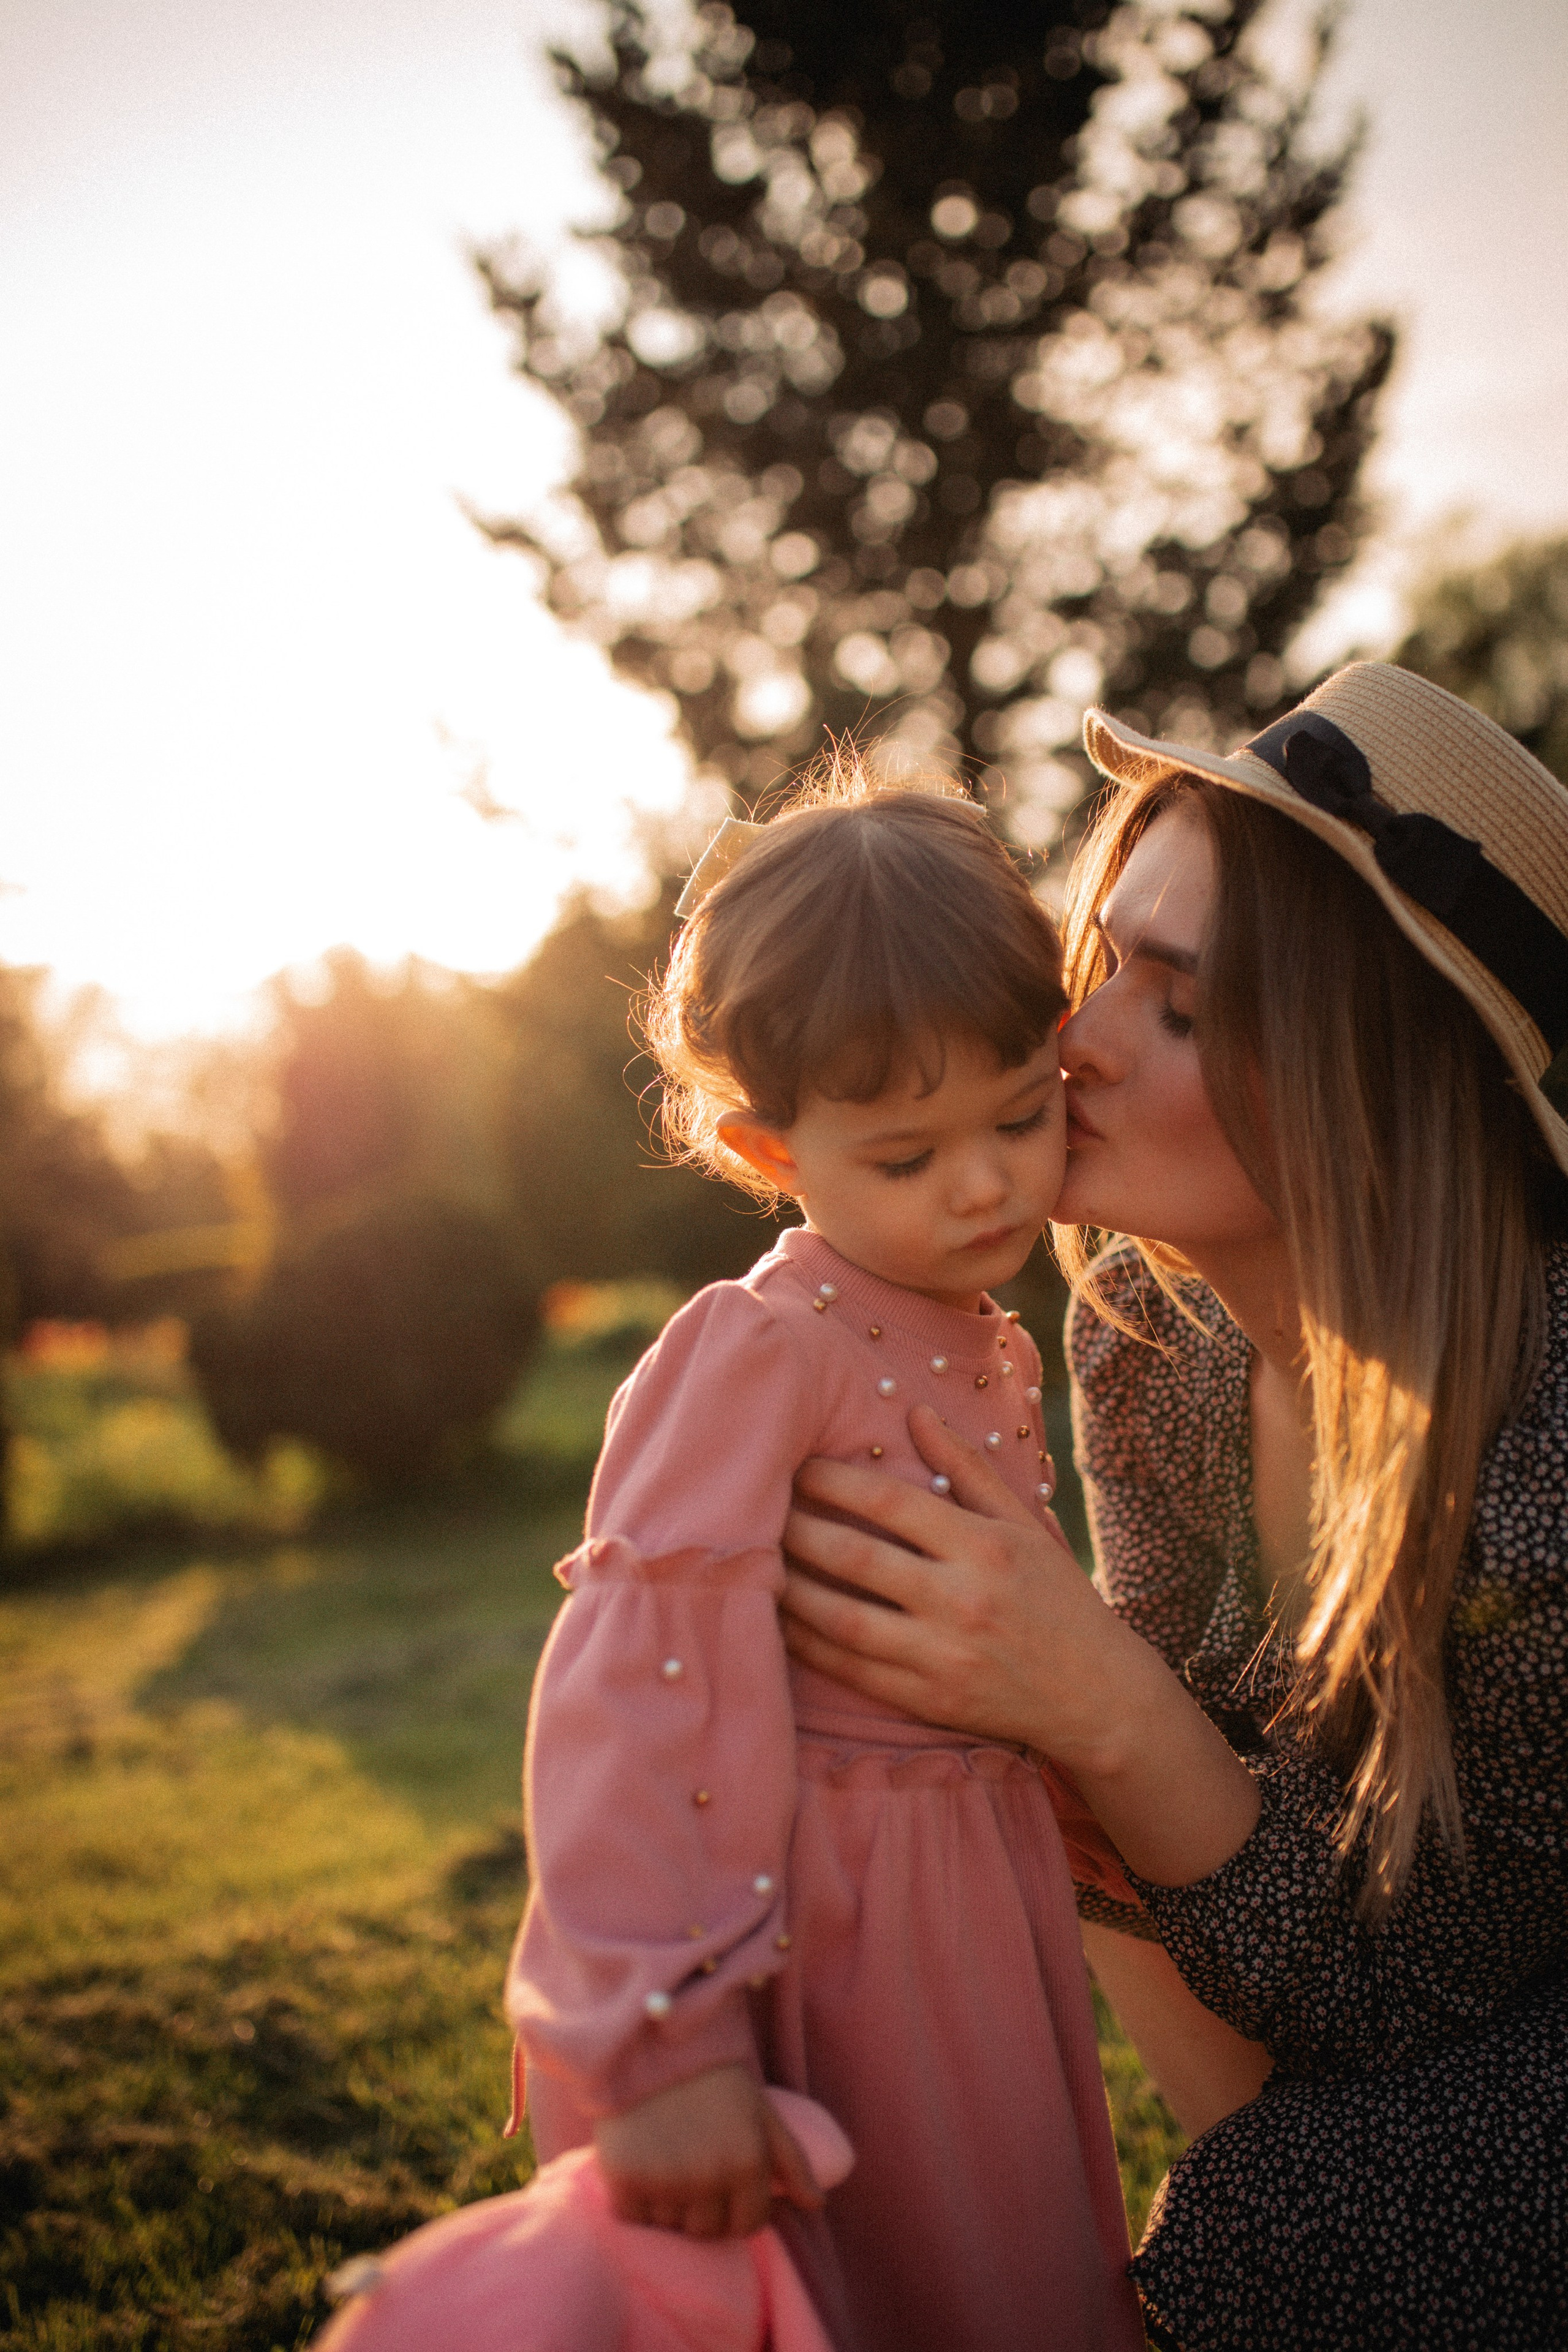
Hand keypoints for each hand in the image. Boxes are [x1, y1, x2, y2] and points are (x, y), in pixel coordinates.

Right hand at [593, 2064, 822, 2238]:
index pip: (748, 2225)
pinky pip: (633, 2217)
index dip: (739, 2211)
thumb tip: (817, 2205)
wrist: (654, 2043)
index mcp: (747, 2163)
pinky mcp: (626, 2179)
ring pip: (671, 2226)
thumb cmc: (716, 2079)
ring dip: (670, 2206)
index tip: (726, 2189)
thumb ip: (794, 2162)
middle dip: (705, 2209)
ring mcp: (665, 2181)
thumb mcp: (763, 2113)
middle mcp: (708, 2178)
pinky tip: (640, 2165)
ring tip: (667, 2163)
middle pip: (707, 2230)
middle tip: (693, 2171)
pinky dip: (635, 2201)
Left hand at [781, 1406, 1259, 1885]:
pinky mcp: (926, 1700)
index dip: (835, 1481)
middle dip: (797, 1528)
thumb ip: (969, 1468)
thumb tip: (917, 1411)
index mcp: (985, 1549)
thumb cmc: (1058, 1598)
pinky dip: (805, 1642)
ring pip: (841, 1618)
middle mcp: (960, 1601)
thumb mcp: (1024, 1525)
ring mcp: (940, 1656)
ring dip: (790, 1587)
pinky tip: (778, 1618)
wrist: (1097, 1696)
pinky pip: (848, 1669)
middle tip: (758, 1504)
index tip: (798, 1464)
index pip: (892, 1504)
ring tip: (755, 1559)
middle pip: (855, 1558)